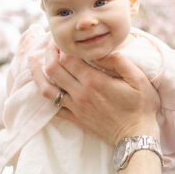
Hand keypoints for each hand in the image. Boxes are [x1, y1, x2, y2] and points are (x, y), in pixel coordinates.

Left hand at [29, 50, 159, 145]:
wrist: (137, 136)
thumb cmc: (141, 106)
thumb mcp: (139, 79)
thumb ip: (119, 61)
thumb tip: (101, 50)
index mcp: (95, 81)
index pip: (68, 58)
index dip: (62, 45)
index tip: (63, 37)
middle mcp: (81, 94)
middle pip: (54, 69)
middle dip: (48, 53)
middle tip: (50, 43)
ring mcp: (76, 108)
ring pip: (47, 89)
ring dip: (37, 73)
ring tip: (32, 61)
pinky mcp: (76, 119)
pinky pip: (53, 108)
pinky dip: (44, 96)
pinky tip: (41, 86)